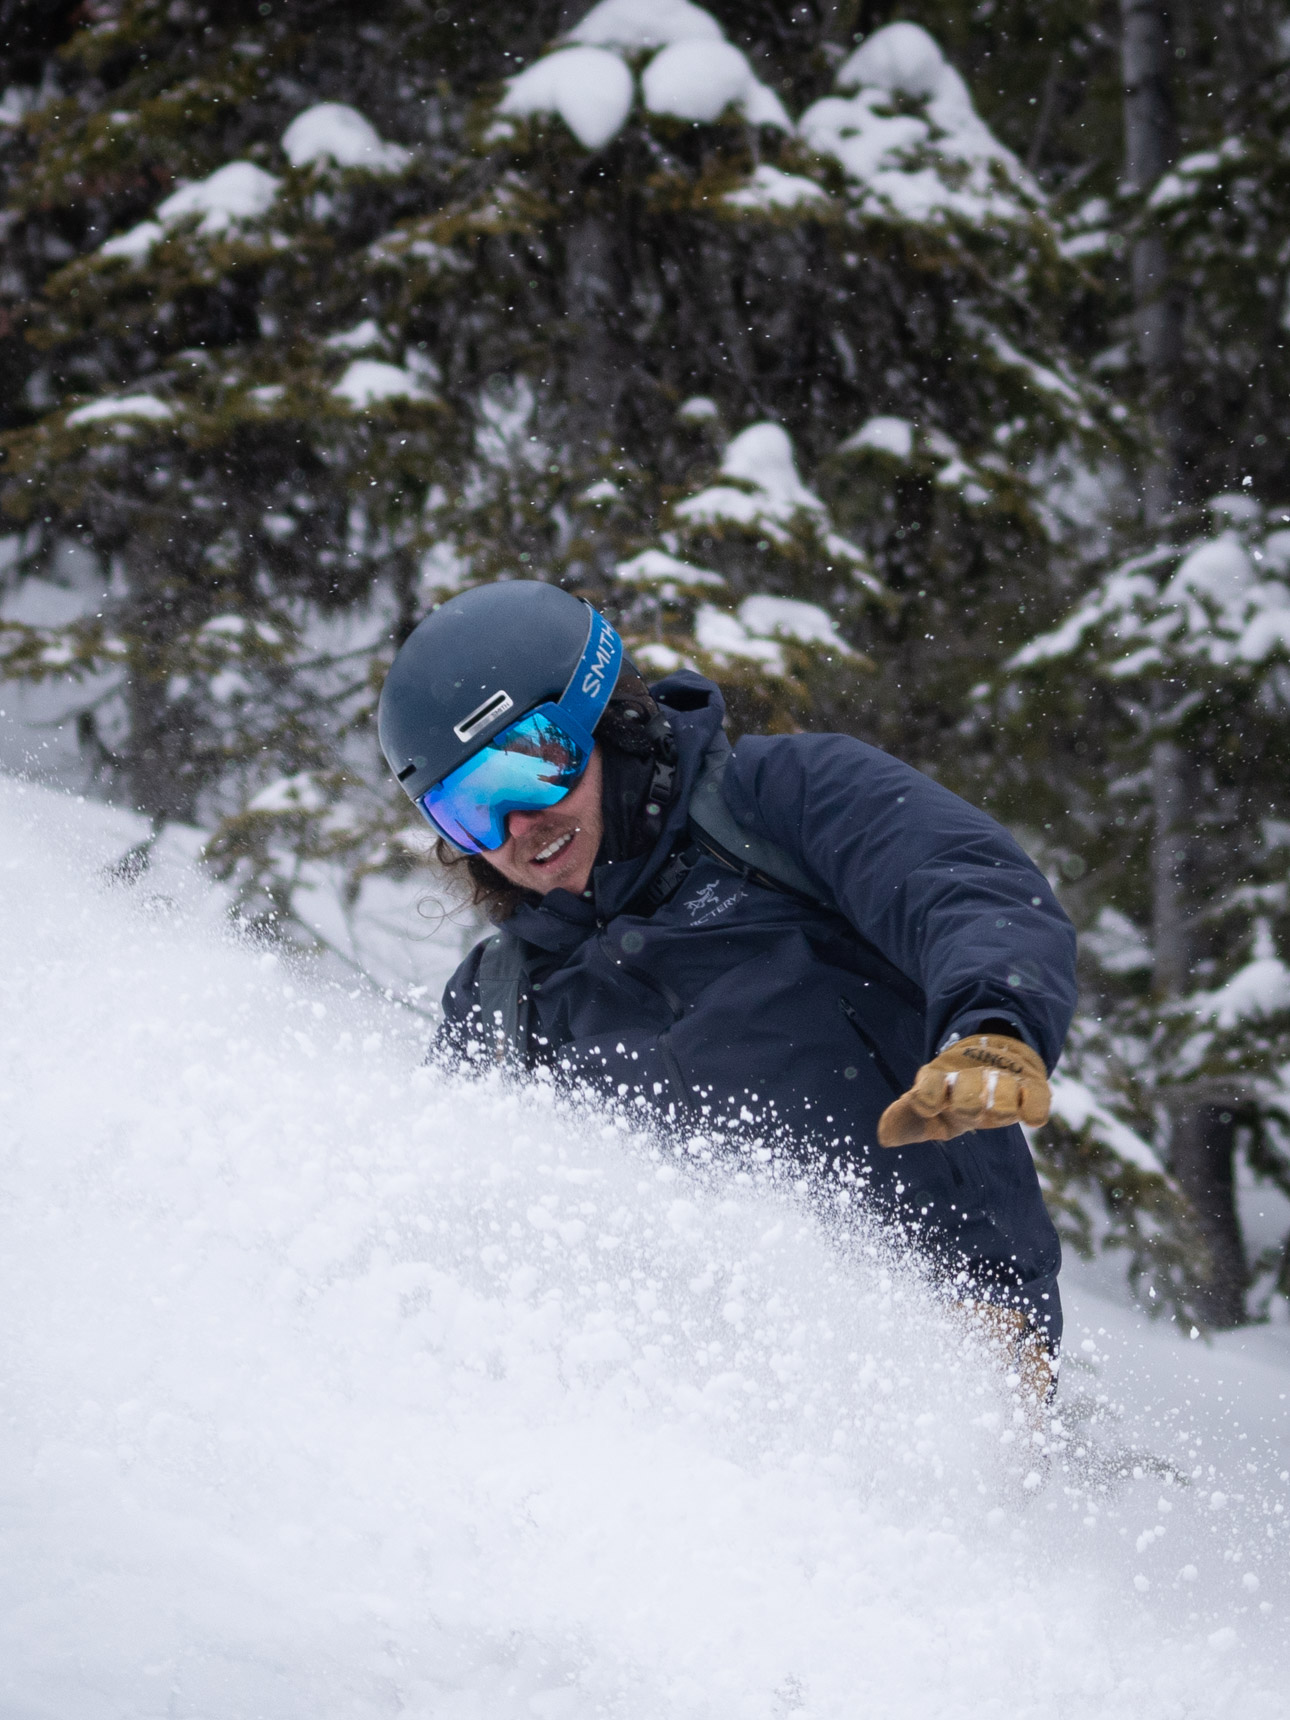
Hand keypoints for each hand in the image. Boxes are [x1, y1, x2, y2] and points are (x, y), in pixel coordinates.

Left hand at [877, 1033, 1050, 1147]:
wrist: (995, 1058)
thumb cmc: (955, 1096)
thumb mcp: (930, 1113)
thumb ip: (907, 1122)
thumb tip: (884, 1136)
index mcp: (941, 1081)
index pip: (929, 1084)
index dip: (927, 1095)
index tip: (927, 1106)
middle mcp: (971, 1078)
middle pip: (968, 1089)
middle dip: (968, 1100)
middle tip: (971, 1110)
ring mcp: (1003, 1081)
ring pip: (1004, 1090)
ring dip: (1002, 1101)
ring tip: (1000, 1112)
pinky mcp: (1031, 1086)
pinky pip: (1037, 1096)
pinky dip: (1035, 1107)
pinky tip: (1032, 1119)